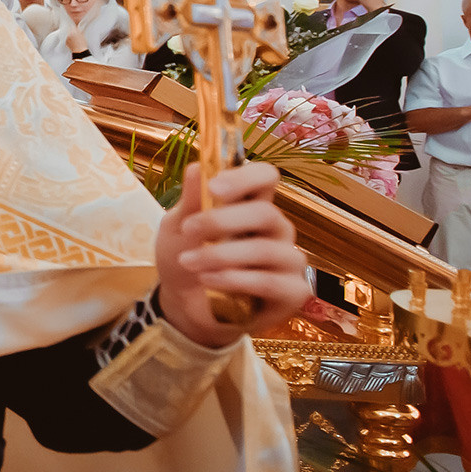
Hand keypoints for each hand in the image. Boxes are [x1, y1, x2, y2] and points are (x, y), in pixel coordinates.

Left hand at [154, 161, 309, 346]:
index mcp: (251, 204)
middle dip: (223, 220)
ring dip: (221, 255)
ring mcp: (288, 260)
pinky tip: (208, 280)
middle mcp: (276, 229)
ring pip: (266, 249)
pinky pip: (271, 282)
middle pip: (266, 213)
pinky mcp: (293, 292)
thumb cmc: (186, 257)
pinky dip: (235, 280)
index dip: (245, 178)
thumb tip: (196, 166)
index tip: (213, 187)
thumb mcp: (177, 228)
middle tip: (189, 229)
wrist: (185, 306)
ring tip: (189, 263)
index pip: (265, 177)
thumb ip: (190, 201)